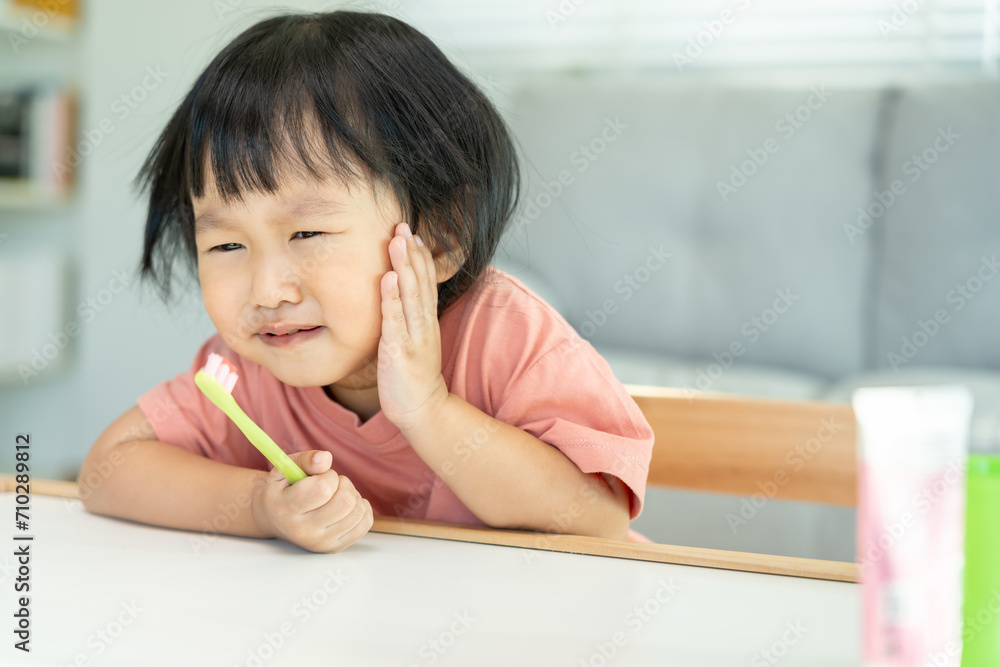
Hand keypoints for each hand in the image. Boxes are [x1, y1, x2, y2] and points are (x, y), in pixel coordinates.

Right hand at [251, 450, 372, 552]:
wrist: (277, 519)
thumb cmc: (284, 489)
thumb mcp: (285, 468)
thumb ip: (305, 460)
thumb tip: (326, 458)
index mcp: (286, 509)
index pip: (323, 489)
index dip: (328, 476)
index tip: (320, 475)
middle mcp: (302, 531)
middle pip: (345, 501)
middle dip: (343, 484)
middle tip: (331, 484)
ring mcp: (320, 542)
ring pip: (357, 511)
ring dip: (352, 495)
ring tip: (335, 494)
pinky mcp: (334, 547)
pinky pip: (365, 523)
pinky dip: (361, 507)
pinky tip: (345, 505)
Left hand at [377, 222, 449, 432]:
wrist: (422, 409)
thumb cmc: (412, 377)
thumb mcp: (413, 342)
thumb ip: (407, 320)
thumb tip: (396, 299)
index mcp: (426, 322)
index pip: (426, 283)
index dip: (420, 257)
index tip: (412, 233)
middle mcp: (423, 325)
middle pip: (420, 282)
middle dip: (411, 252)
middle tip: (403, 225)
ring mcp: (414, 337)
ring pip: (411, 295)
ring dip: (405, 266)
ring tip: (398, 240)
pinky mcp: (400, 351)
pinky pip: (396, 320)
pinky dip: (393, 297)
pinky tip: (389, 278)